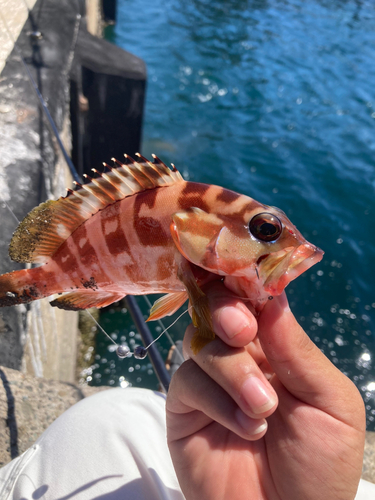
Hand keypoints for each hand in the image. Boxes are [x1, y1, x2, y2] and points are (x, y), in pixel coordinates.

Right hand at [166, 281, 365, 499]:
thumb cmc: (320, 465)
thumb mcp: (330, 404)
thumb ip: (299, 350)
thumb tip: (273, 298)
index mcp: (277, 348)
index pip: (255, 301)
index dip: (248, 287)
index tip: (252, 287)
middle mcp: (240, 357)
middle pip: (217, 310)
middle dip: (226, 311)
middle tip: (241, 329)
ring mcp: (210, 381)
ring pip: (201, 342)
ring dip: (232, 370)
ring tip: (263, 408)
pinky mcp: (185, 408)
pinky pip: (187, 381)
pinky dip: (216, 400)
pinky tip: (245, 427)